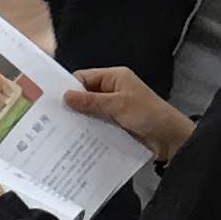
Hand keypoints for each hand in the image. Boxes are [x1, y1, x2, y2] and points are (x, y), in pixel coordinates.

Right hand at [60, 66, 194, 161]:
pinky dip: (89, 131)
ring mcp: (114, 109)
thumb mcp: (119, 105)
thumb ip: (92, 102)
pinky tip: (74, 141)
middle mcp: (113, 91)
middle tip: (49, 119)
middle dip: (72, 106)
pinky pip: (98, 125)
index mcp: (115, 78)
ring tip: (57, 133)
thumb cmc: (148, 114)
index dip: (69, 87)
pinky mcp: (116, 125)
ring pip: (90, 112)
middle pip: (86, 96)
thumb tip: (66, 96)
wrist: (171, 139)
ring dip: (80, 121)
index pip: (84, 78)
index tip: (50, 100)